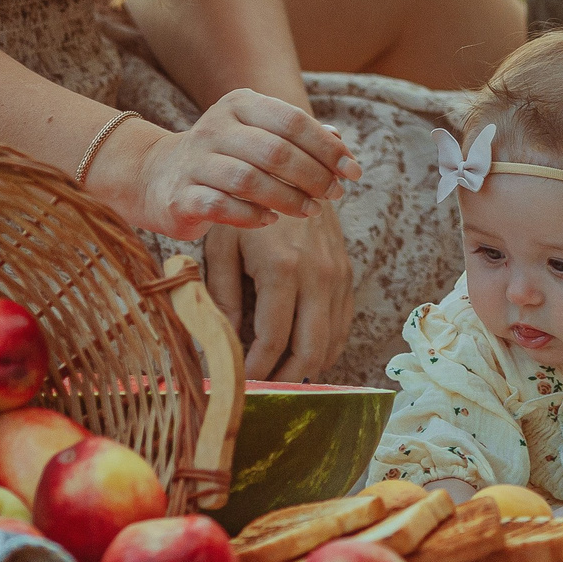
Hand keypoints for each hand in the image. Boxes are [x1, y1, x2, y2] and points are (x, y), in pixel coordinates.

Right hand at [128, 88, 361, 237]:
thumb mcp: (259, 136)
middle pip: (276, 151)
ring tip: (310, 211)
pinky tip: (271, 221)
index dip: (328, 148)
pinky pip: (222, 207)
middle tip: (334, 195)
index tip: (353, 171)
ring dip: (288, 199)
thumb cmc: (224, 156)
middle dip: (313, 176)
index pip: (293, 121)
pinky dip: (253, 215)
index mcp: (240, 104)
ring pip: (250, 179)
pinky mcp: (179, 195)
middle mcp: (215, 127)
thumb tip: (341, 145)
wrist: (155, 175)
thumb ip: (298, 138)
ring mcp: (194, 161)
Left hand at [206, 202, 355, 379]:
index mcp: (284, 269)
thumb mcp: (222, 248)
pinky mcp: (347, 274)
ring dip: (305, 369)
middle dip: (284, 380)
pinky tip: (300, 357)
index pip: (272, 341)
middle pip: (310, 351)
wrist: (292, 168)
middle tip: (258, 393)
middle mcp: (318, 276)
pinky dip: (325, 348)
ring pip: (331, 343)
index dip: (254, 371)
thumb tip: (215, 346)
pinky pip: (342, 325)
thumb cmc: (246, 209)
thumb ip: (221, 298)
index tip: (236, 385)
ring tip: (276, 380)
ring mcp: (338, 276)